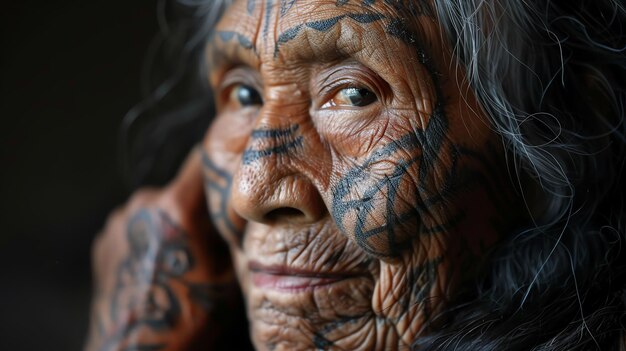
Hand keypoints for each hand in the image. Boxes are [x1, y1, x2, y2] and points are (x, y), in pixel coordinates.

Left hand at [85, 149, 245, 350]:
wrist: (137, 349)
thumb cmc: (191, 316)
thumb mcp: (232, 273)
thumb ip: (236, 230)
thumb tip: (248, 204)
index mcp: (178, 207)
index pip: (202, 156)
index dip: (222, 157)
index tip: (234, 165)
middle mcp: (144, 204)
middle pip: (182, 187)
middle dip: (199, 204)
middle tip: (212, 238)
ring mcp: (120, 221)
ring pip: (159, 208)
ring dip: (173, 222)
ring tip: (183, 259)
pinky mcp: (105, 239)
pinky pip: (138, 226)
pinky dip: (151, 237)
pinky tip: (158, 267)